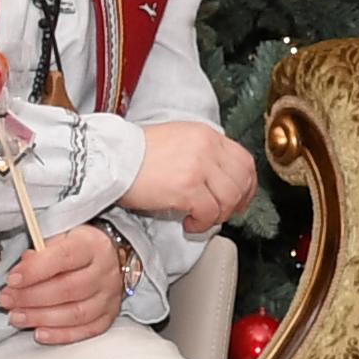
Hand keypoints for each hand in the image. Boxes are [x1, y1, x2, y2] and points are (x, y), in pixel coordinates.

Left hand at [1, 223, 122, 345]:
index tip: (12, 279)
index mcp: (92, 246)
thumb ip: (41, 252)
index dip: (35, 270)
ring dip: (41, 318)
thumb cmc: (80, 249)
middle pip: (68, 289)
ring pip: (75, 313)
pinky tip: (40, 333)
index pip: (63, 257)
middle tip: (7, 300)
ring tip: (17, 317)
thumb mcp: (61, 238)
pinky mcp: (109, 315)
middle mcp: (104, 272)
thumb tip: (22, 267)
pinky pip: (86, 330)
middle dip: (30, 297)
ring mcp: (109, 296)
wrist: (109, 258)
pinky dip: (61, 334)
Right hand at [121, 119, 255, 233]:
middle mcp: (207, 147)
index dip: (247, 185)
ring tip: (199, 219)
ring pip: (229, 199)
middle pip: (242, 181)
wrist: (111, 159)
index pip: (244, 161)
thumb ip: (202, 154)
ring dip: (217, 216)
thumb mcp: (177, 141)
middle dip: (235, 204)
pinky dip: (202, 224)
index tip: (239, 200)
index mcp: (206, 134)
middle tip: (220, 214)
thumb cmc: (136, 154)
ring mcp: (199, 166)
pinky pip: (210, 213)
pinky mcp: (188, 187)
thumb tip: (218, 179)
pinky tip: (188, 224)